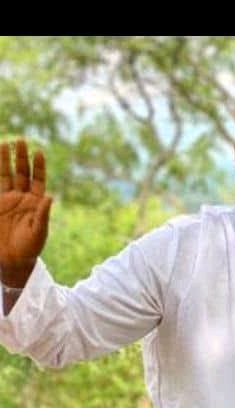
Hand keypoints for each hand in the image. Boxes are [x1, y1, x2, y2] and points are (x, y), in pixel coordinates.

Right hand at [0, 138, 52, 284]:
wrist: (13, 260)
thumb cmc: (30, 248)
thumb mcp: (39, 231)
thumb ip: (43, 214)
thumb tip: (50, 196)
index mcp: (36, 203)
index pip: (38, 180)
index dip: (39, 166)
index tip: (39, 151)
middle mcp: (22, 198)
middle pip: (21, 173)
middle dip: (21, 157)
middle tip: (21, 140)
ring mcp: (8, 201)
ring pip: (6, 176)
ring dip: (6, 161)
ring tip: (4, 143)